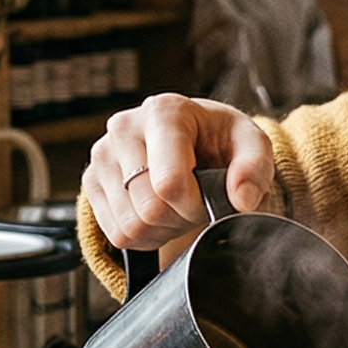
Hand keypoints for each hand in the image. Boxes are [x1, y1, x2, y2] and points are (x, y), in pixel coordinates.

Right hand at [82, 92, 276, 251]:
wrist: (192, 139)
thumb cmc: (219, 140)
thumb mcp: (251, 146)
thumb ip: (255, 169)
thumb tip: (242, 200)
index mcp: (164, 112)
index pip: (169, 183)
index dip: (195, 205)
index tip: (209, 197)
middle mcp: (124, 127)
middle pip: (148, 209)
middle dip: (179, 218)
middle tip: (194, 202)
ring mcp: (103, 154)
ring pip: (130, 226)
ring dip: (162, 228)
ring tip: (176, 205)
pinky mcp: (91, 180)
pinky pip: (116, 234)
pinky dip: (143, 235)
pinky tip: (158, 213)